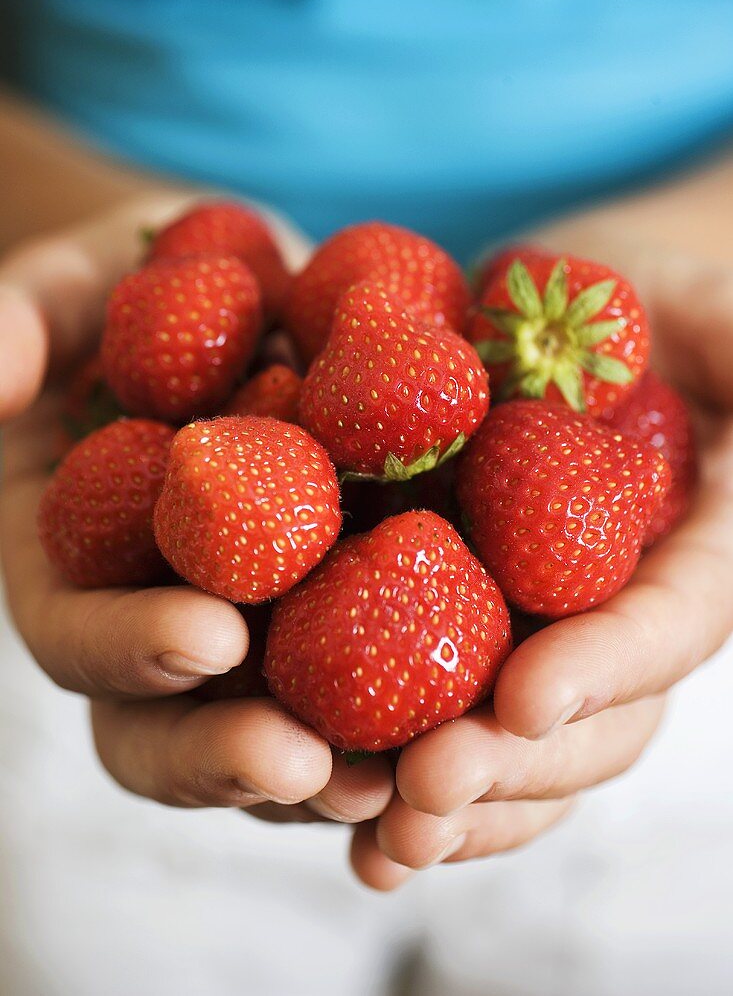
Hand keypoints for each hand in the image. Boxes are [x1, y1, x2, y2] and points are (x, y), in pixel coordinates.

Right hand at [0, 193, 393, 825]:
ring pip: (266, 733)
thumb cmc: (156, 282)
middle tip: (303, 762)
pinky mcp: (337, 613)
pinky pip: (365, 688)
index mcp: (76, 559)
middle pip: (165, 727)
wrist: (266, 293)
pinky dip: (406, 720)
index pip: (78, 630)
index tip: (208, 636)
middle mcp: (157, 617)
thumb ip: (25, 318)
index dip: (128, 646)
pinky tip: (466, 724)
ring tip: (397, 780)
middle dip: (226, 754)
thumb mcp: (87, 282)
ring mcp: (250, 628)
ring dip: (325, 772)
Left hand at [350, 208, 732, 889]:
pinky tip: (329, 815)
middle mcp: (608, 615)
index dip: (607, 667)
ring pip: (502, 742)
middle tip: (425, 790)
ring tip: (372, 831)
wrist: (552, 313)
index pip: (669, 624)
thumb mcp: (723, 317)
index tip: (527, 698)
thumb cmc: (655, 308)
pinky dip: (379, 761)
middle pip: (580, 720)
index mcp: (692, 555)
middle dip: (506, 763)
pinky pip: (420, 704)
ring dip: (439, 800)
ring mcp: (527, 625)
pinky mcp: (445, 612)